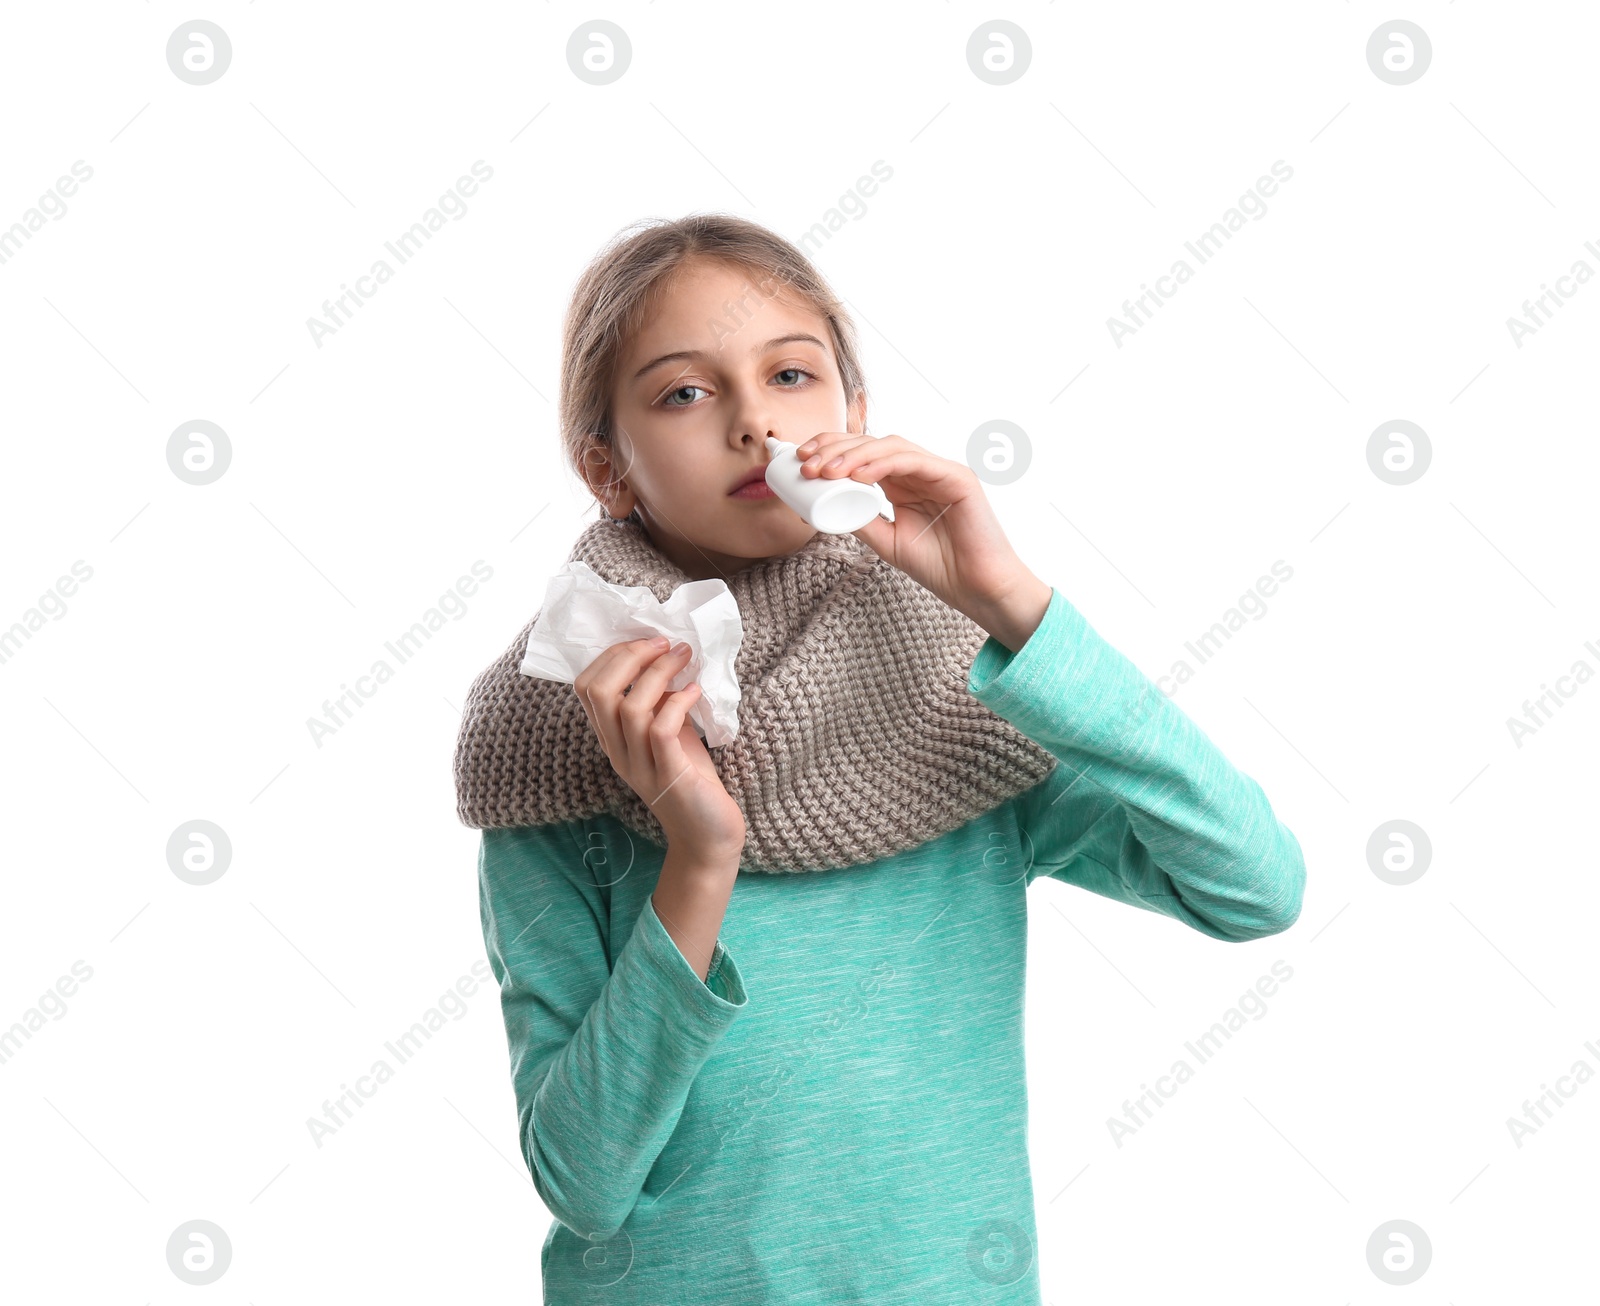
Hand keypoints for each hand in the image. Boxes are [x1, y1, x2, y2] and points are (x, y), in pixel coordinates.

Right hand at [573, 637, 746, 857]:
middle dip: (631, 656)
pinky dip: (678, 702)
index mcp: (611, 738)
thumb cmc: (691, 779)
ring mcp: (641, 766)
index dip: (613, 655)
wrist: (708, 835)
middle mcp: (618, 751)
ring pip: (630, 707)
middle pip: (599, 691)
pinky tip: (696, 692)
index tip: (648, 642)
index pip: (585, 687)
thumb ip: (657, 702)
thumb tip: (665, 657)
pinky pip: (661, 730)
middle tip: (665, 643)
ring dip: (659, 673)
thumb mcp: (667, 733)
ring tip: (685, 658)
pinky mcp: (669, 776)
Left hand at [794, 432, 1052, 650]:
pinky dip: (883, 463)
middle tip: (805, 462)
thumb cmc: (941, 567)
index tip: (801, 463)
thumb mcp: (887, 542)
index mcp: (903, 484)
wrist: (978, 589)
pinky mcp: (957, 477)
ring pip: (890, 446)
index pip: (863, 456)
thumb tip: (822, 507)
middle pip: (872, 444)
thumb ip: (861, 521)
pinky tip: (858, 474)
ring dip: (853, 454)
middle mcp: (920, 472)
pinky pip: (914, 461)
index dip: (831, 452)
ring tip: (826, 470)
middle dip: (834, 448)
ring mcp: (939, 471)